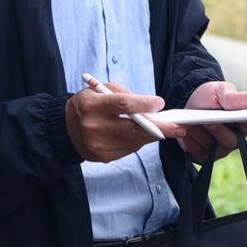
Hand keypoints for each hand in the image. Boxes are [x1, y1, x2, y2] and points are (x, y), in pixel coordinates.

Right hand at [65, 83, 184, 162]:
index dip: (143, 104)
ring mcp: (97, 145)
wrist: (67, 128)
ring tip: (168, 130)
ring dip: (152, 135)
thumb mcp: (102, 89)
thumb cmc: (90, 103)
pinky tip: (145, 135)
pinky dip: (140, 141)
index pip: (122, 105)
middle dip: (159, 129)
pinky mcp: (103, 157)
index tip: (160, 103)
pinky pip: (129, 149)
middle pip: (131, 129)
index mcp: (92, 105)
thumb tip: (152, 107)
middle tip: (179, 128)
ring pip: (133, 142)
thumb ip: (126, 95)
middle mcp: (93, 127)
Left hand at [178, 81, 246, 163]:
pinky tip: (184, 131)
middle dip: (217, 130)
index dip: (246, 121)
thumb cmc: (211, 96)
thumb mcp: (221, 91)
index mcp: (245, 121)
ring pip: (211, 147)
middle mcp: (235, 139)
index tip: (236, 117)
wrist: (190, 104)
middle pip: (230, 140)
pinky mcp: (203, 156)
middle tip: (208, 121)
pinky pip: (197, 153)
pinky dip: (190, 141)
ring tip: (190, 123)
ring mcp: (219, 150)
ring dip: (200, 134)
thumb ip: (234, 98)